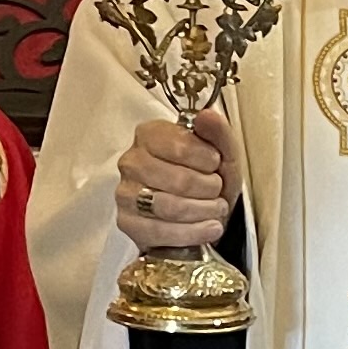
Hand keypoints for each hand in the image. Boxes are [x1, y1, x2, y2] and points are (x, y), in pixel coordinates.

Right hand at [118, 111, 240, 250]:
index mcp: (149, 135)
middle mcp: (131, 161)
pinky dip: (192, 233)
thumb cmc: (207, 177)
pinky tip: (209, 228)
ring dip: (204, 211)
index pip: (179, 146)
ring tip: (217, 209)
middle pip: (178, 180)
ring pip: (170, 207)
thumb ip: (218, 131)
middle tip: (218, 191)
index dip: (206, 159)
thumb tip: (206, 115)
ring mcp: (125, 193)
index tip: (216, 164)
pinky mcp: (126, 223)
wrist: (200, 213)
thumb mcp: (222, 152)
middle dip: (209, 189)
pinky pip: (160, 232)